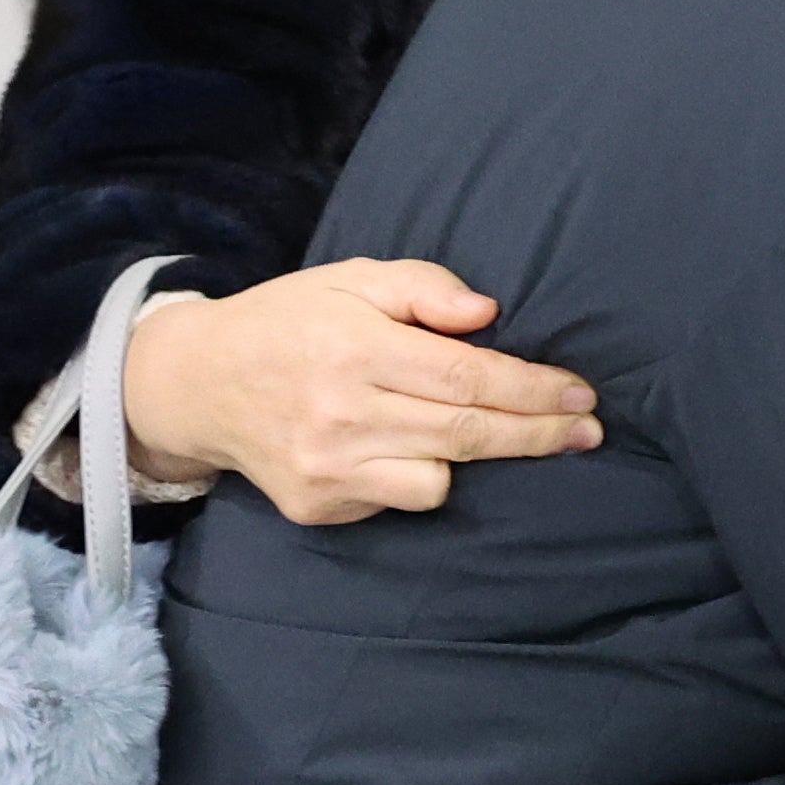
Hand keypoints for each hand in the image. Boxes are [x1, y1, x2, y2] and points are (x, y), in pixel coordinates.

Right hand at [117, 261, 601, 523]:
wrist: (195, 383)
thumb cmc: (290, 322)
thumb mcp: (352, 280)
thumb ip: (424, 288)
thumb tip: (488, 315)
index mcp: (354, 348)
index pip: (467, 377)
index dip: (533, 389)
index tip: (581, 395)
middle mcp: (339, 413)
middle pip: (467, 432)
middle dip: (539, 434)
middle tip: (588, 430)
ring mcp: (326, 467)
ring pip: (440, 480)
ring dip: (479, 459)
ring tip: (495, 432)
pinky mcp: (317, 504)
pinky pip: (400, 500)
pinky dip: (419, 477)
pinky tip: (409, 449)